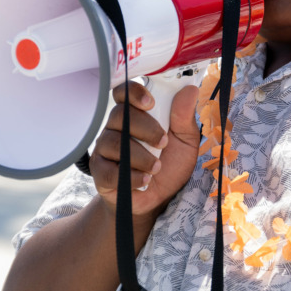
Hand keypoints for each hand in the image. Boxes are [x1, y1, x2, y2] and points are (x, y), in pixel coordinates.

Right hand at [90, 81, 200, 219]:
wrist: (159, 200)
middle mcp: (116, 128)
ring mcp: (105, 149)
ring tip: (156, 168)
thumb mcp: (185, 141)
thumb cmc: (170, 165)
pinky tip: (145, 180)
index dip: (134, 93)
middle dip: (146, 128)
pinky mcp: (100, 172)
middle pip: (120, 115)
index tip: (150, 103)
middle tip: (163, 143)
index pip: (125, 92)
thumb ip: (184, 117)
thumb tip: (190, 90)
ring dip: (140, 156)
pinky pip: (108, 170)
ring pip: (114, 142)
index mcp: (136, 114)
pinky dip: (130, 177)